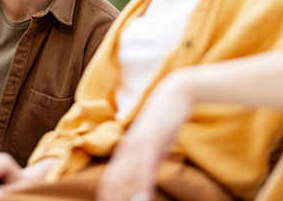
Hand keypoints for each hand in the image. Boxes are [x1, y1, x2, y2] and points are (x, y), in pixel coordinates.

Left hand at [97, 73, 192, 200]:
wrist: (176, 92)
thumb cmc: (166, 119)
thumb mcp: (156, 144)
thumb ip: (150, 160)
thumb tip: (147, 178)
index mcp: (125, 148)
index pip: (109, 179)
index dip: (106, 196)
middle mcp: (127, 147)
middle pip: (113, 181)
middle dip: (112, 199)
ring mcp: (138, 143)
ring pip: (126, 176)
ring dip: (126, 197)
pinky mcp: (151, 140)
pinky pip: (144, 166)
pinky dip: (142, 184)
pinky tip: (143, 198)